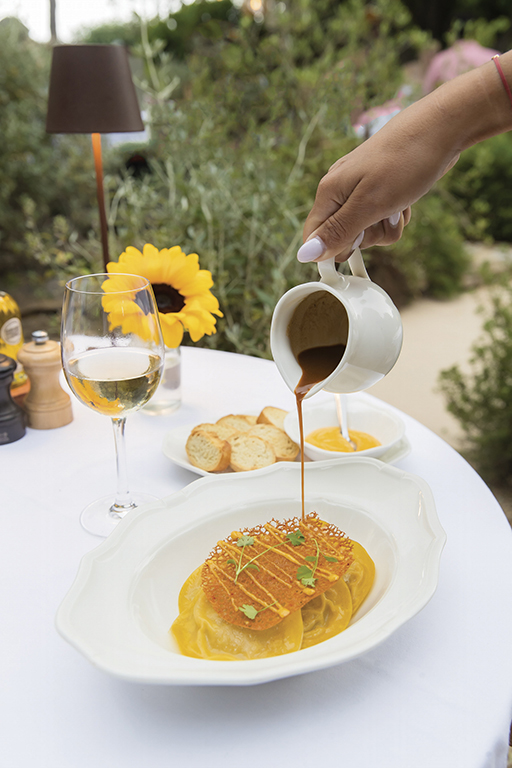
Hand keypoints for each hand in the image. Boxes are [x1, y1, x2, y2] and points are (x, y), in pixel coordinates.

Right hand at [298, 91, 460, 262]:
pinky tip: (405, 202)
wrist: (441, 127)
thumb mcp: (370, 204)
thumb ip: (338, 231)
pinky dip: (395, 217)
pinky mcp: (380, 189)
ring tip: (398, 206)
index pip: (314, 237)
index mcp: (329, 192)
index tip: (357, 245)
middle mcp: (340, 190)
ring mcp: (360, 189)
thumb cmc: (405, 161)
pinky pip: (381, 219)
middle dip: (367, 238)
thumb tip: (305, 255)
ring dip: (385, 228)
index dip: (333, 250)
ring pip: (366, 231)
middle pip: (342, 237)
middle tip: (383, 217)